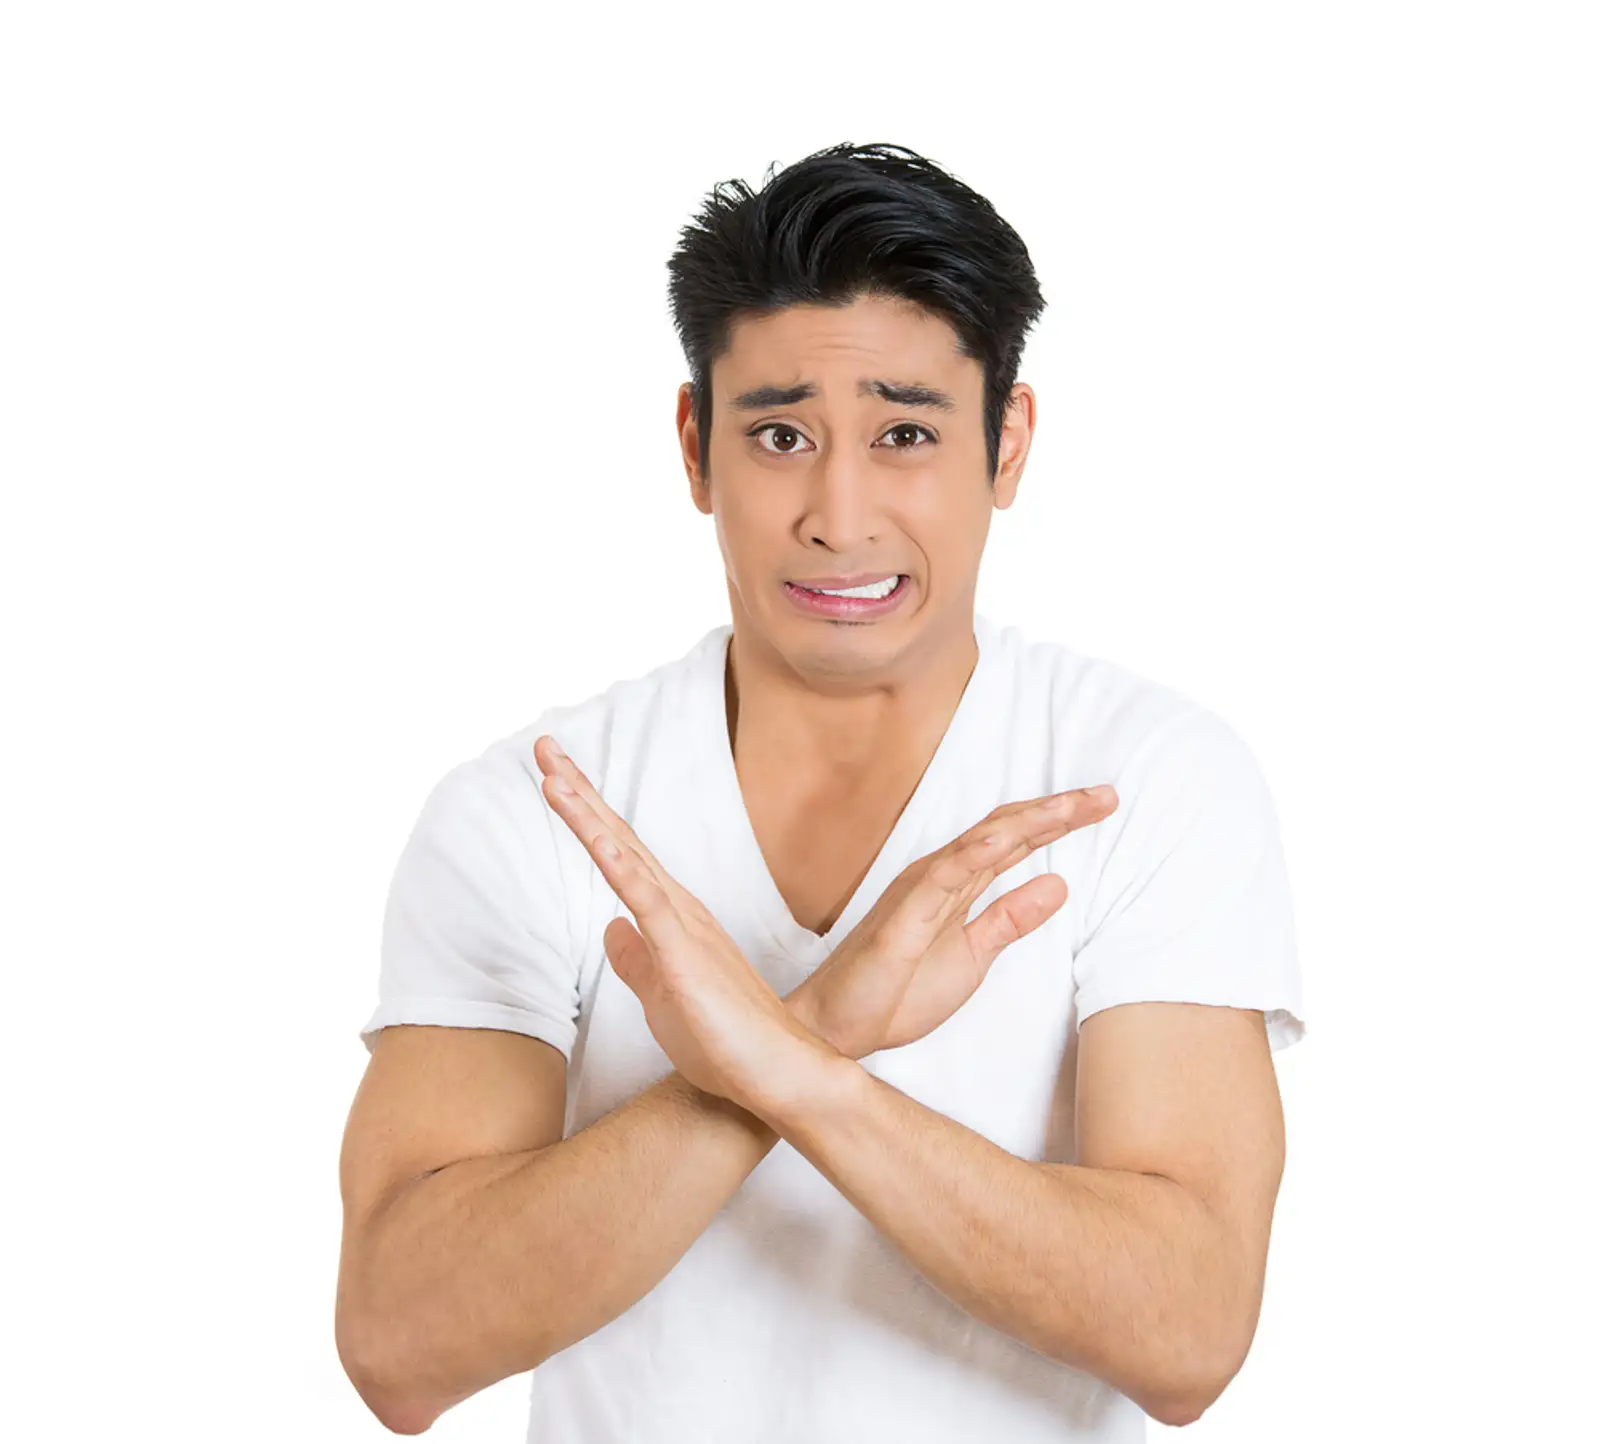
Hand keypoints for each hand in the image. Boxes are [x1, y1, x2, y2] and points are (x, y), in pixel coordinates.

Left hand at [532, 735, 839, 1112]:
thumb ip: (636, 959)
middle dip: (577, 792)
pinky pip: (646, 902)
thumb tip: (609, 928)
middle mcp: (677, 908)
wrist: (777, 1072)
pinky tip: (597, 839)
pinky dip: (620, 867)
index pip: (619, 854)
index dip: (584, 814)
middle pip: (617, 838)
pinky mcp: (685, 953)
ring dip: (586, 815)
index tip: (553, 777)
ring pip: (625, 857)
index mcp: (671, 917)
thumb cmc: (725, 1041)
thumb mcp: (661, 995)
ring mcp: (682, 926)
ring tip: (552, 776)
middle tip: (543, 747)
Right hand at [786, 783, 1118, 1060]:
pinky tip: (1002, 840)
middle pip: (1005, 831)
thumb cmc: (896, 991)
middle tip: (1107, 794)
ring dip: (1025, 822)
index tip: (1104, 804)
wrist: (840, 1027)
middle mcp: (939, 877)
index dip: (1059, 822)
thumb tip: (1058, 885)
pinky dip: (971, 854)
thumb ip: (1010, 920)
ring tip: (1069, 806)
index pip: (1014, 842)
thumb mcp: (974, 957)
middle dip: (1057, 812)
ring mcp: (919, 893)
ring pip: (979, 844)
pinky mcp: (902, 918)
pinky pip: (940, 879)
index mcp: (956, 885)